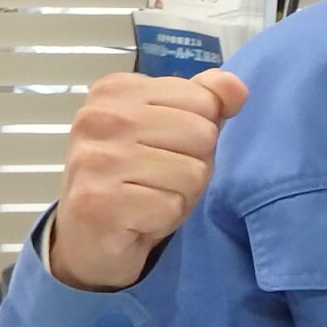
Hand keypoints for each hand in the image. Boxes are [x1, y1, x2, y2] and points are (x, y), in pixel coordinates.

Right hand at [51, 70, 249, 292]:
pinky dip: (164, 219)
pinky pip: (172, 206)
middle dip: (194, 165)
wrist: (90, 239)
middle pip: (202, 135)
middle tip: (158, 180)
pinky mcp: (98, 201)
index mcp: (117, 90)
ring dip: (182, 195)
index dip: (198, 133)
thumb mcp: (176, 131)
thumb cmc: (138, 179)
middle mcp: (99, 117)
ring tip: (149, 199)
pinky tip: (138, 219)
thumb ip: (207, 100)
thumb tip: (236, 86)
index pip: (204, 100)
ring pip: (193, 173)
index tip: (164, 149)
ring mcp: (96, 159)